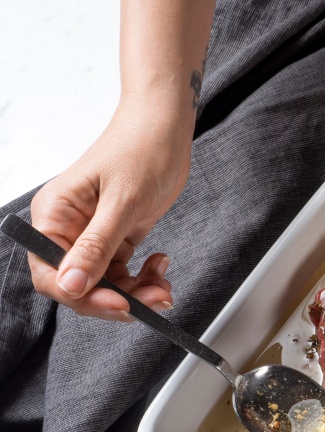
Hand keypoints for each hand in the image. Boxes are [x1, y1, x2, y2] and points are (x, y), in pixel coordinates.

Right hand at [28, 99, 190, 319]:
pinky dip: (142, 279)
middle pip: (78, 285)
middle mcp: (68, 228)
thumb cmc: (141, 149)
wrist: (166, 128)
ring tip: (163, 287)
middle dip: (115, 298)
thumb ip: (96, 246)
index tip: (118, 304)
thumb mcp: (122, 202)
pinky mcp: (116, 237)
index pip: (51, 273)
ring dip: (135, 293)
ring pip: (104, 284)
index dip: (82, 295)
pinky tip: (160, 267)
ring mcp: (92, 234)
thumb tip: (71, 284)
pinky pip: (122, 273)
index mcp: (54, 215)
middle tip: (151, 301)